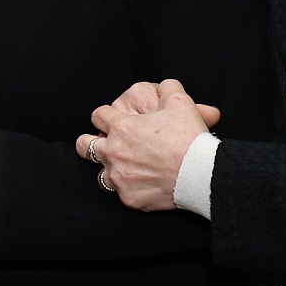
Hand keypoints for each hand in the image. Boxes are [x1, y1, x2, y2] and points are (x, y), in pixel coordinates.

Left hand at [87, 79, 219, 211]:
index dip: (106, 115)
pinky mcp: (129, 199)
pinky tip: (142, 184)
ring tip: (124, 167)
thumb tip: (164, 86)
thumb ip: (167, 88)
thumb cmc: (189, 137)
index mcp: (121, 127)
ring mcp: (119, 178)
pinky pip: (122, 193)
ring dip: (110, 169)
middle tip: (104, 143)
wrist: (201, 173)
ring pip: (100, 174)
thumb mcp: (180, 102)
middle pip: (84, 145)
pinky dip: (130, 188)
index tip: (114, 119)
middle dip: (90, 142)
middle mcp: (114, 153)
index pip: (98, 116)